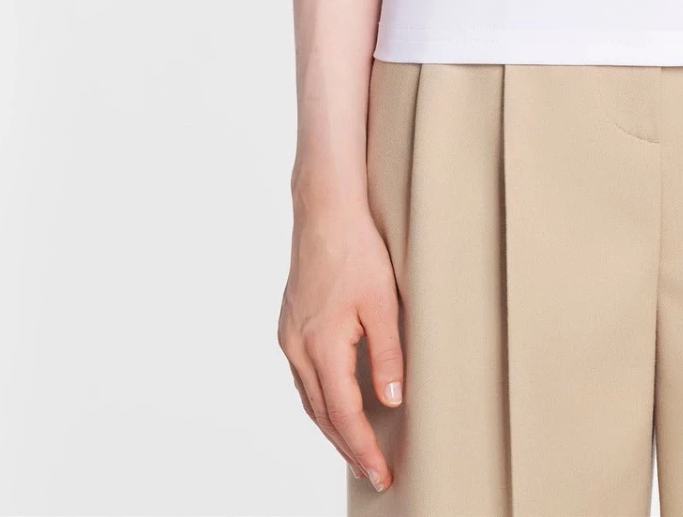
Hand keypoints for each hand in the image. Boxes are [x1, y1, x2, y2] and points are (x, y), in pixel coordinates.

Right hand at [277, 194, 403, 491]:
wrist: (325, 209)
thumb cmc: (357, 247)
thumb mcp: (384, 301)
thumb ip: (389, 353)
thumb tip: (392, 401)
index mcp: (321, 344)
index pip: (343, 413)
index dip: (363, 448)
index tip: (381, 473)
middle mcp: (298, 346)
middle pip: (322, 414)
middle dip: (348, 447)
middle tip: (373, 474)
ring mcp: (290, 336)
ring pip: (309, 398)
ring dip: (332, 427)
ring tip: (357, 449)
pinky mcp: (290, 324)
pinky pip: (304, 376)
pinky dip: (321, 399)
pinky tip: (335, 403)